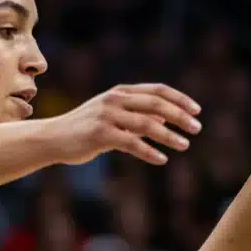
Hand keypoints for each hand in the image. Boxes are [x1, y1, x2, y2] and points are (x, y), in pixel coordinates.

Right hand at [47, 83, 202, 165]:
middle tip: (197, 128)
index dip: (179, 99)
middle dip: (179, 116)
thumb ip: (139, 116)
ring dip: (168, 135)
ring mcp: (107, 116)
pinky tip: (162, 160)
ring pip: (146, 124)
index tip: (197, 111)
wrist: (53, 138)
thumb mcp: (114, 117)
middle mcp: (115, 100)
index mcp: (121, 92)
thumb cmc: (87, 129)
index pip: (157, 90)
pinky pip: (131, 143)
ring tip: (185, 145)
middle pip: (155, 104)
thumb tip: (166, 119)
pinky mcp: (100, 134)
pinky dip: (149, 152)